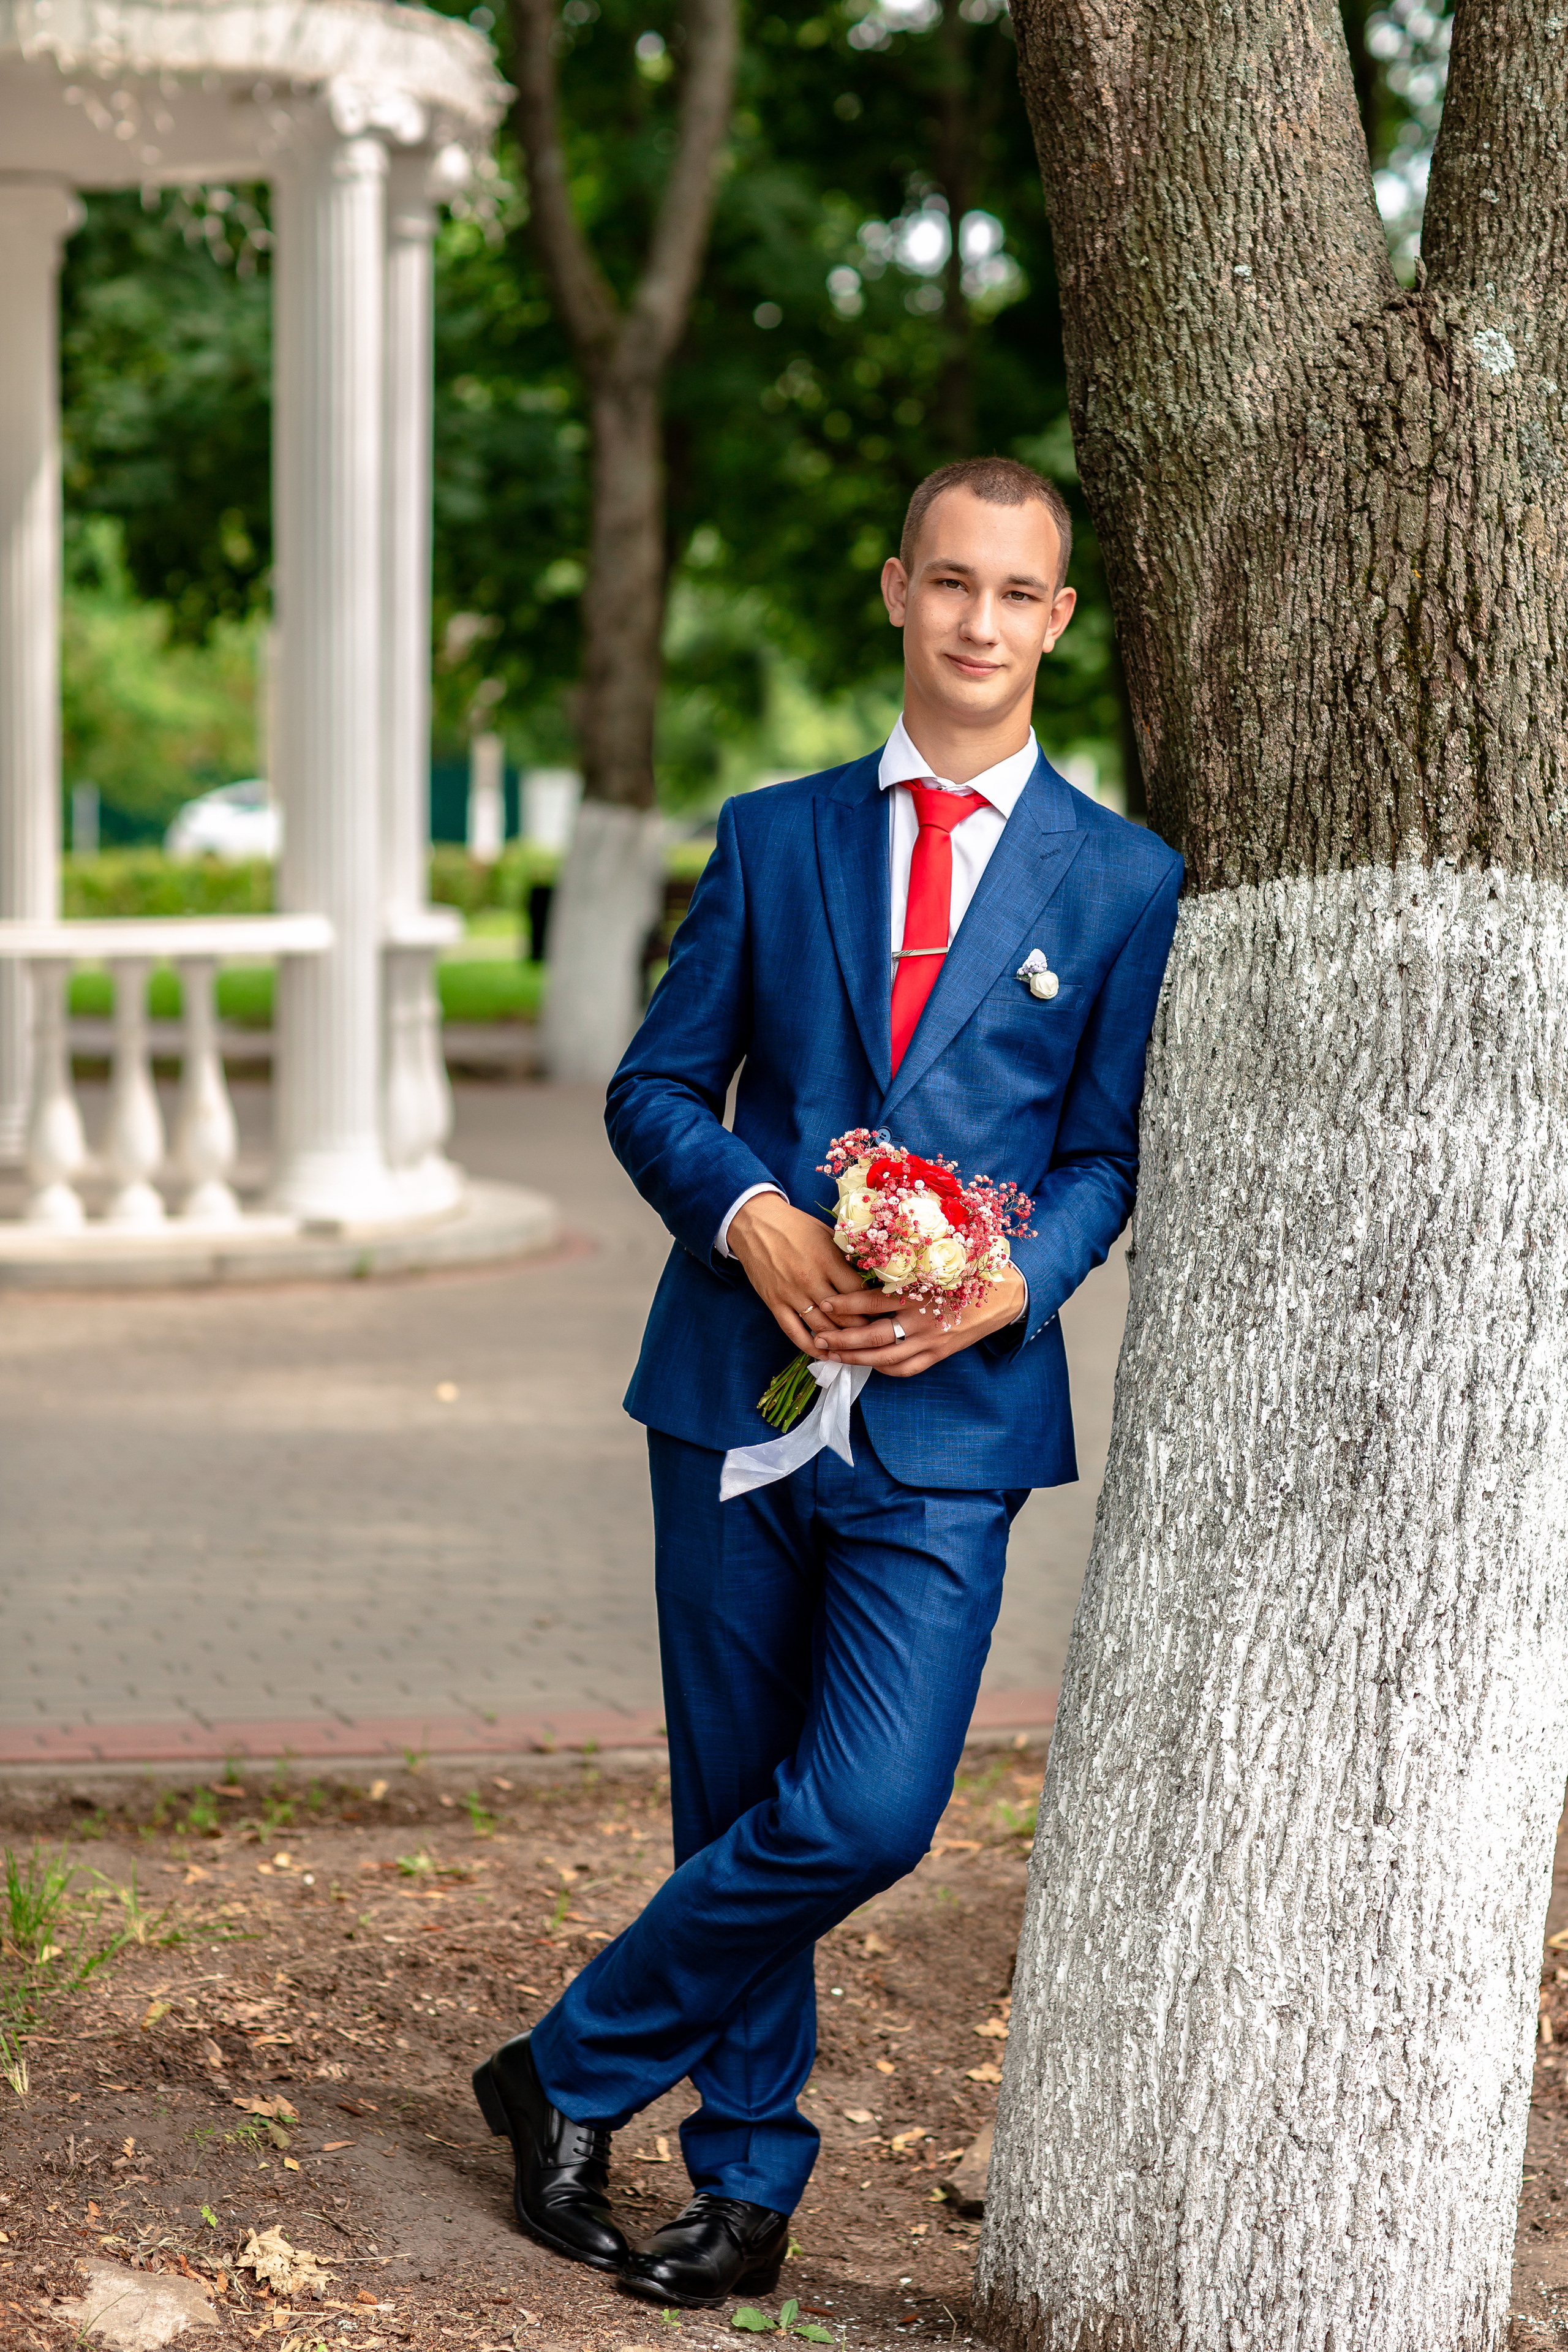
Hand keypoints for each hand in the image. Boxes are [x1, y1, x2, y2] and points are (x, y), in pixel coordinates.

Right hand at [728, 1193, 867, 1354]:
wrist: (755, 1223)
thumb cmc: (795, 1225)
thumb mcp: (827, 1233)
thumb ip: (846, 1257)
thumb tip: (871, 1277)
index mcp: (827, 1260)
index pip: (858, 1293)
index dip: (875, 1306)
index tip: (885, 1313)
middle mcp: (810, 1280)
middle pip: (844, 1316)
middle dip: (863, 1328)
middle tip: (877, 1335)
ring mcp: (791, 1294)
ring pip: (822, 1328)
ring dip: (840, 1341)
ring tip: (856, 1347)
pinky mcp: (774, 1303)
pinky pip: (794, 1332)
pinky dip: (810, 1347)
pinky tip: (824, 1353)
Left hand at [810, 1267, 1026, 1377]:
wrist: (1006, 1294)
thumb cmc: (967, 1270)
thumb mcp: (936, 1261)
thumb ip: (905, 1267)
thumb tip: (865, 1263)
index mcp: (921, 1291)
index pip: (874, 1301)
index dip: (847, 1304)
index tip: (826, 1303)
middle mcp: (924, 1319)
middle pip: (874, 1336)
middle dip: (842, 1339)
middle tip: (818, 1339)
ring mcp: (932, 1340)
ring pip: (886, 1357)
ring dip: (855, 1358)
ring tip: (832, 1355)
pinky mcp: (940, 1354)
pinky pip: (907, 1368)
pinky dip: (885, 1369)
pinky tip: (869, 1363)